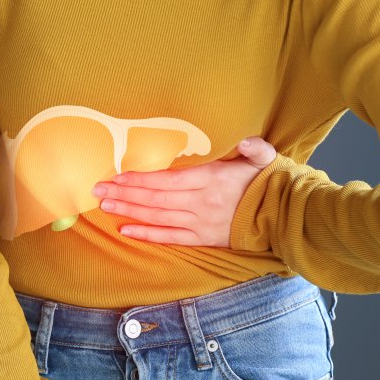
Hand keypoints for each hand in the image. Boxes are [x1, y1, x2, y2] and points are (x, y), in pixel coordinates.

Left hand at [90, 136, 276, 247]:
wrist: (282, 218)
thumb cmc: (268, 183)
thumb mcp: (265, 159)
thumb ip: (255, 148)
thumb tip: (245, 141)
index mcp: (211, 180)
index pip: (168, 180)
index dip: (141, 179)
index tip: (117, 176)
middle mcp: (201, 203)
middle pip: (155, 200)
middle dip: (124, 194)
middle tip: (97, 190)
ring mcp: (199, 223)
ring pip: (158, 218)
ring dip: (129, 212)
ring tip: (105, 206)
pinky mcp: (201, 238)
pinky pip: (169, 238)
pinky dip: (146, 235)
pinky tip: (125, 231)